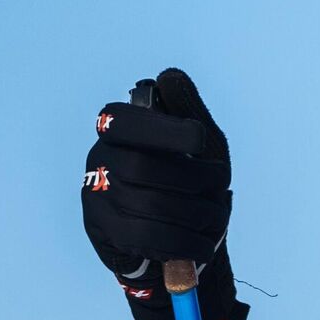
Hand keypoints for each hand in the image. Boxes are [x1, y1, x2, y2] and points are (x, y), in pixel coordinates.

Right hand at [82, 67, 246, 319]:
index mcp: (117, 128)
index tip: (200, 139)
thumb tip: (168, 77)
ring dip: (197, 212)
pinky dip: (186, 242)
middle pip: (142, 168)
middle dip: (194, 177)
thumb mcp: (198, 143)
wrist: (174, 239)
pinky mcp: (106, 233)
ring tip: (217, 214)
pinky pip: (147, 238)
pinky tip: (205, 242)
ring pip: (148, 205)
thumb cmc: (188, 180)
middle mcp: (99, 158)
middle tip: (222, 182)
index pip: (127, 123)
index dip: (166, 131)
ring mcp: (96, 197)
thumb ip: (186, 109)